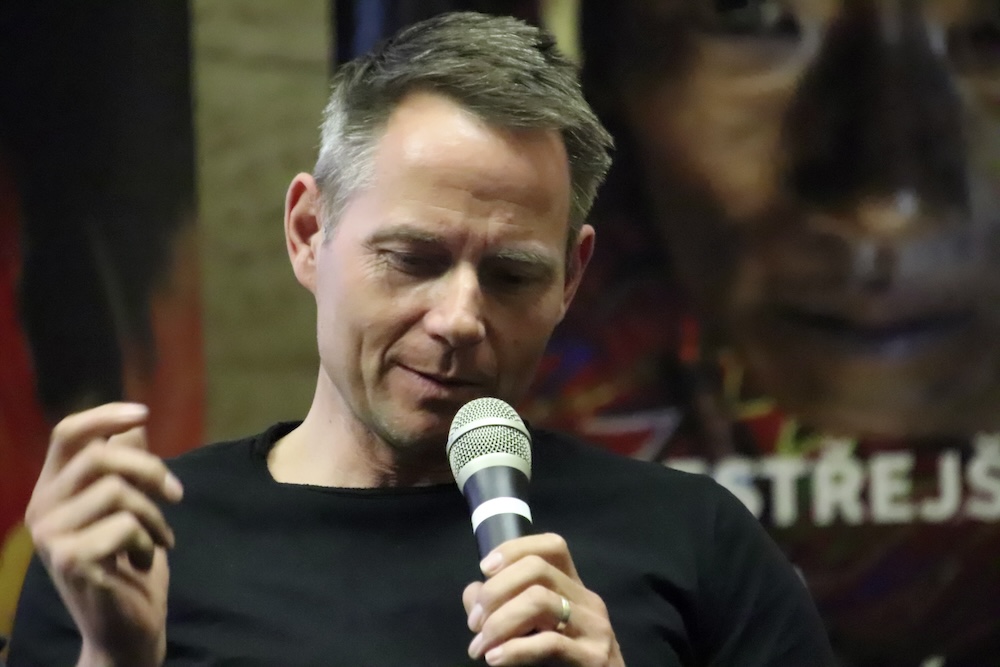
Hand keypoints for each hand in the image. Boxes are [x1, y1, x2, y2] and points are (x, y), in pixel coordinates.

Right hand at [24, 403, 183, 666]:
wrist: (125, 629)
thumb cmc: (129, 564)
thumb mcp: (131, 509)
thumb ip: (126, 469)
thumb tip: (134, 426)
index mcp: (52, 491)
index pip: (67, 433)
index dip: (104, 416)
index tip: (144, 413)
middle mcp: (41, 510)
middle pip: (102, 457)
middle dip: (152, 470)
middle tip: (177, 495)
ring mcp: (51, 536)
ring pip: (118, 491)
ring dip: (154, 514)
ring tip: (161, 538)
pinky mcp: (69, 560)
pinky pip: (124, 525)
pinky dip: (148, 540)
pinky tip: (143, 561)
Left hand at [462, 533, 624, 665]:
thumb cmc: (561, 665)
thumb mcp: (530, 630)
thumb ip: (500, 608)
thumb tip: (474, 592)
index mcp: (574, 589)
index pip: (552, 546)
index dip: (514, 549)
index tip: (484, 568)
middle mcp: (588, 601)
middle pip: (537, 568)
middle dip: (496, 590)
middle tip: (475, 623)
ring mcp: (594, 628)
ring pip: (540, 600)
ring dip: (499, 622)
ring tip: (481, 647)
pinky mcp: (593, 658)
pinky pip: (549, 642)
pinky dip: (515, 649)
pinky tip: (496, 658)